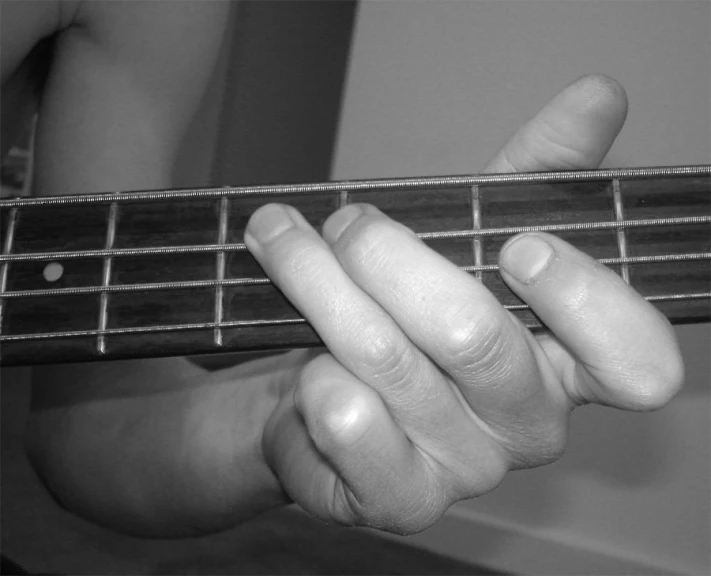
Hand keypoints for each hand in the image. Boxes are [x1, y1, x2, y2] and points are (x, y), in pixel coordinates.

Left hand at [245, 75, 682, 533]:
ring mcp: (462, 470)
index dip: (587, 301)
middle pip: (474, 339)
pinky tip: (307, 365)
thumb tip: (598, 97)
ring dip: (320, 287)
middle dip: (387, 256)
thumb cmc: (402, 309)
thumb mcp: (469, 235)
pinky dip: (315, 379)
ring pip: (389, 364)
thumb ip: (535, 173)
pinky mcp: (395, 498)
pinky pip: (350, 428)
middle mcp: (525, 424)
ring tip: (283, 244)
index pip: (634, 359)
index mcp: (564, 362)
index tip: (518, 244)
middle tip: (345, 219)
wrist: (314, 385)